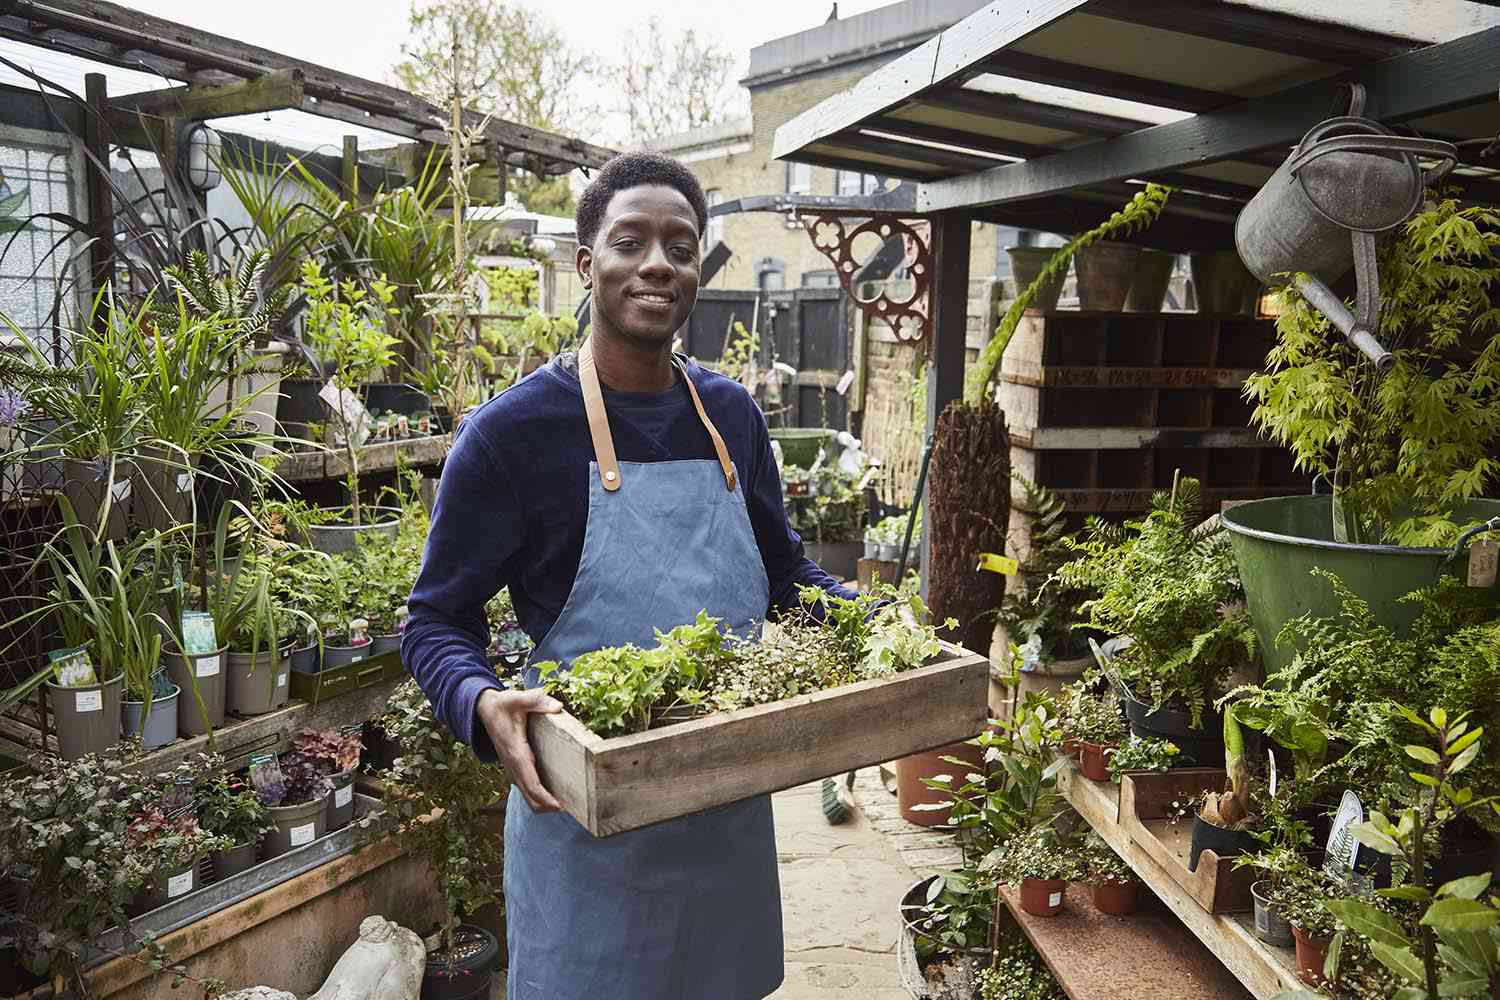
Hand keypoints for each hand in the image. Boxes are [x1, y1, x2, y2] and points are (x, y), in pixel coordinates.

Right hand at [475, 688, 562, 812]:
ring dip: (540, 803)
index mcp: (516, 752)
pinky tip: (551, 794)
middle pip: (528, 795)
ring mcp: (512, 767)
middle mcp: (513, 764)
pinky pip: (524, 786)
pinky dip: (536, 795)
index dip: (543, 796)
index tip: (557, 805)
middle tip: (567, 809)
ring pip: (525, 793)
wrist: (484, 709)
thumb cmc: (503, 705)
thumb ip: (538, 701)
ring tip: (561, 805)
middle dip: (545, 806)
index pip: (530, 781)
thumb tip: (558, 707)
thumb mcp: (519, 698)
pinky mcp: (513, 766)